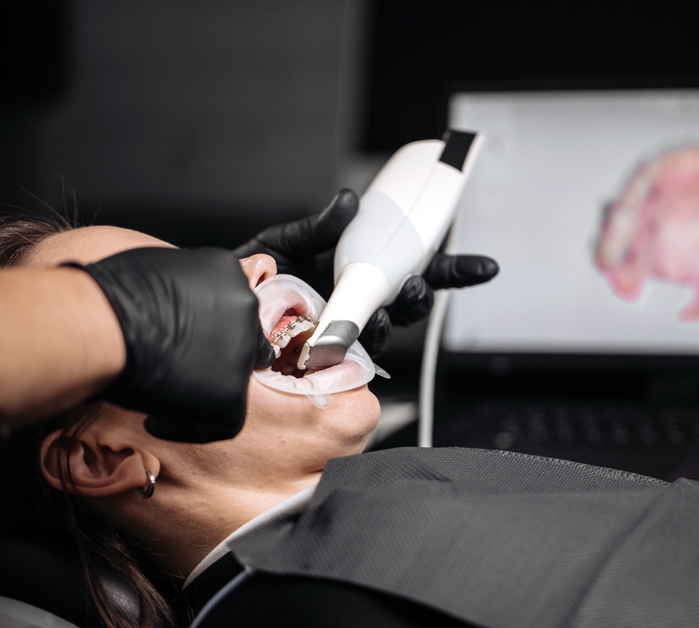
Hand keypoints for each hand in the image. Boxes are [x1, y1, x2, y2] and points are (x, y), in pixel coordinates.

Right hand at [79, 247, 272, 442]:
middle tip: (184, 369)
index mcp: (225, 270)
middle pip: (242, 338)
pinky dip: (188, 426)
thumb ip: (179, 287)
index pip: (231, 303)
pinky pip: (222, 423)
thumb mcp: (154, 270)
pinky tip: (155, 422)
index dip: (211, 327)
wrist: (102, 325)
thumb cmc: (107, 294)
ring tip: (162, 397)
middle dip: (218, 356)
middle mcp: (244, 306)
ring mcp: (242, 351)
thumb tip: (172, 305)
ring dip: (203, 389)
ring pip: (235, 379)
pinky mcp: (232, 395)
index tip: (188, 341)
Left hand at [235, 189, 499, 356]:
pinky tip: (352, 334)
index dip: (454, 271)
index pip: (417, 269)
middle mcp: (361, 303)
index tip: (486, 267)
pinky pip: (352, 354)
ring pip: (387, 331)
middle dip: (420, 297)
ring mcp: (346, 330)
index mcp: (362, 270)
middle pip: (409, 305)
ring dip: (392, 319)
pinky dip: (357, 343)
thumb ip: (320, 226)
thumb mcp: (285, 242)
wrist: (212, 310)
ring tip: (382, 306)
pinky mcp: (325, 354)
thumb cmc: (252, 276)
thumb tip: (349, 202)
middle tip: (414, 286)